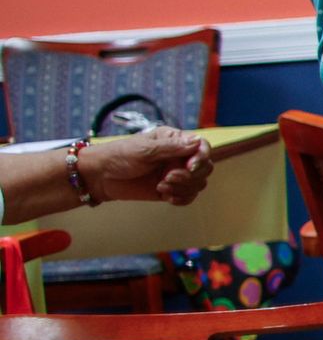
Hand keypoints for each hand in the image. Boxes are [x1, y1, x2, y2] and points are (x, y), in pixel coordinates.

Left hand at [79, 131, 210, 205]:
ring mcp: (176, 174)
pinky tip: (166, 196)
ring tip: (161, 187)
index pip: (202, 147)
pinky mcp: (171, 190)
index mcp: (175, 141)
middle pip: (205, 168)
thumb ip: (172, 147)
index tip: (190, 167)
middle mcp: (179, 157)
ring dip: (183, 188)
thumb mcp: (145, 149)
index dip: (201, 158)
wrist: (100, 177)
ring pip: (198, 184)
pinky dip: (181, 198)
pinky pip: (189, 197)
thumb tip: (197, 141)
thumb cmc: (119, 156)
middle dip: (189, 176)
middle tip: (167, 178)